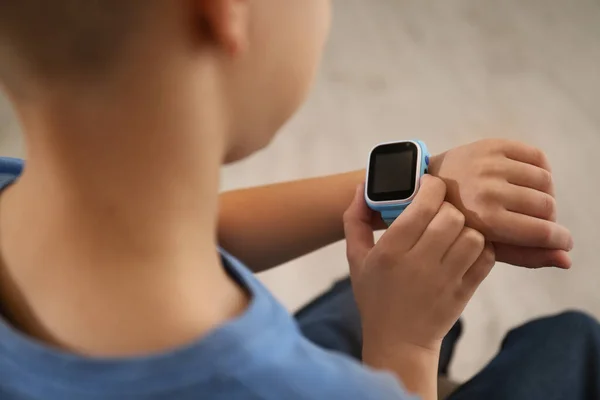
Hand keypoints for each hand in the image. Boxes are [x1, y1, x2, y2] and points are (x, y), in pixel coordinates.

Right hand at [344, 176, 494, 354]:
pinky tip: (465, 248)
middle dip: (447, 207)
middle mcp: (419, 263)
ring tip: (452, 231)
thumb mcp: (356, 258)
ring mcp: (446, 278)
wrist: (398, 340)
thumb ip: (355, 220)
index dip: (431, 187)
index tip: (427, 186)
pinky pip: (486, 257)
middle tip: (438, 211)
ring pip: (473, 235)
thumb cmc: (375, 295)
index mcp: (391, 251)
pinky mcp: (465, 291)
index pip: (423, 205)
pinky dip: (481, 247)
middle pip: (452, 216)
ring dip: (465, 228)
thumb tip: (361, 187)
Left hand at [429, 139, 572, 268]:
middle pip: (547, 205)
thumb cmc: (456, 223)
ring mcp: (491, 164)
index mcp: (486, 219)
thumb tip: (567, 260)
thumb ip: (526, 255)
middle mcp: (490, 189)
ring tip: (530, 202)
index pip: (542, 231)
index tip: (563, 241)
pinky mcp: (493, 145)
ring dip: (545, 194)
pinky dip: (540, 170)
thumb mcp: (485, 246)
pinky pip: (537, 156)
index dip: (560, 238)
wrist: (426, 185)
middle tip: (536, 221)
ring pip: (545, 180)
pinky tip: (526, 181)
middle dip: (548, 218)